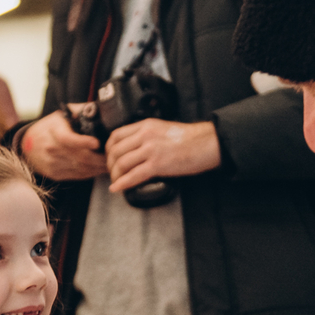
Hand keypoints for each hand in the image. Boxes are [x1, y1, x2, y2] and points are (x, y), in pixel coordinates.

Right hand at [20, 107, 108, 181]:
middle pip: (79, 157)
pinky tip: (98, 168)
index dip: (83, 142)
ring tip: (110, 163)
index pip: (67, 139)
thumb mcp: (62, 114)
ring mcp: (52, 163)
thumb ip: (81, 110)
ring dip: (97, 167)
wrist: (27, 145)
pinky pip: (77, 176)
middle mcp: (51, 148)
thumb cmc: (49, 127)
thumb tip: (101, 108)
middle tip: (113, 156)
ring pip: (80, 168)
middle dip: (99, 158)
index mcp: (53, 131)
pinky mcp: (55, 174)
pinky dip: (90, 173)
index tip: (96, 143)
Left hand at [104, 119, 220, 192]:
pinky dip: (122, 183)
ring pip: (122, 163)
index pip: (116, 135)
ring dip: (115, 175)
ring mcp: (151, 150)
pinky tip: (118, 188)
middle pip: (116, 150)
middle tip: (112, 172)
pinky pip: (134, 175)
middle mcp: (145, 136)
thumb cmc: (189, 138)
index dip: (108, 149)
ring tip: (116, 181)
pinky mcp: (158, 164)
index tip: (109, 157)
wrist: (206, 143)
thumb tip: (133, 147)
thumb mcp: (162, 129)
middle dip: (110, 164)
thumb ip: (146, 135)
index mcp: (145, 126)